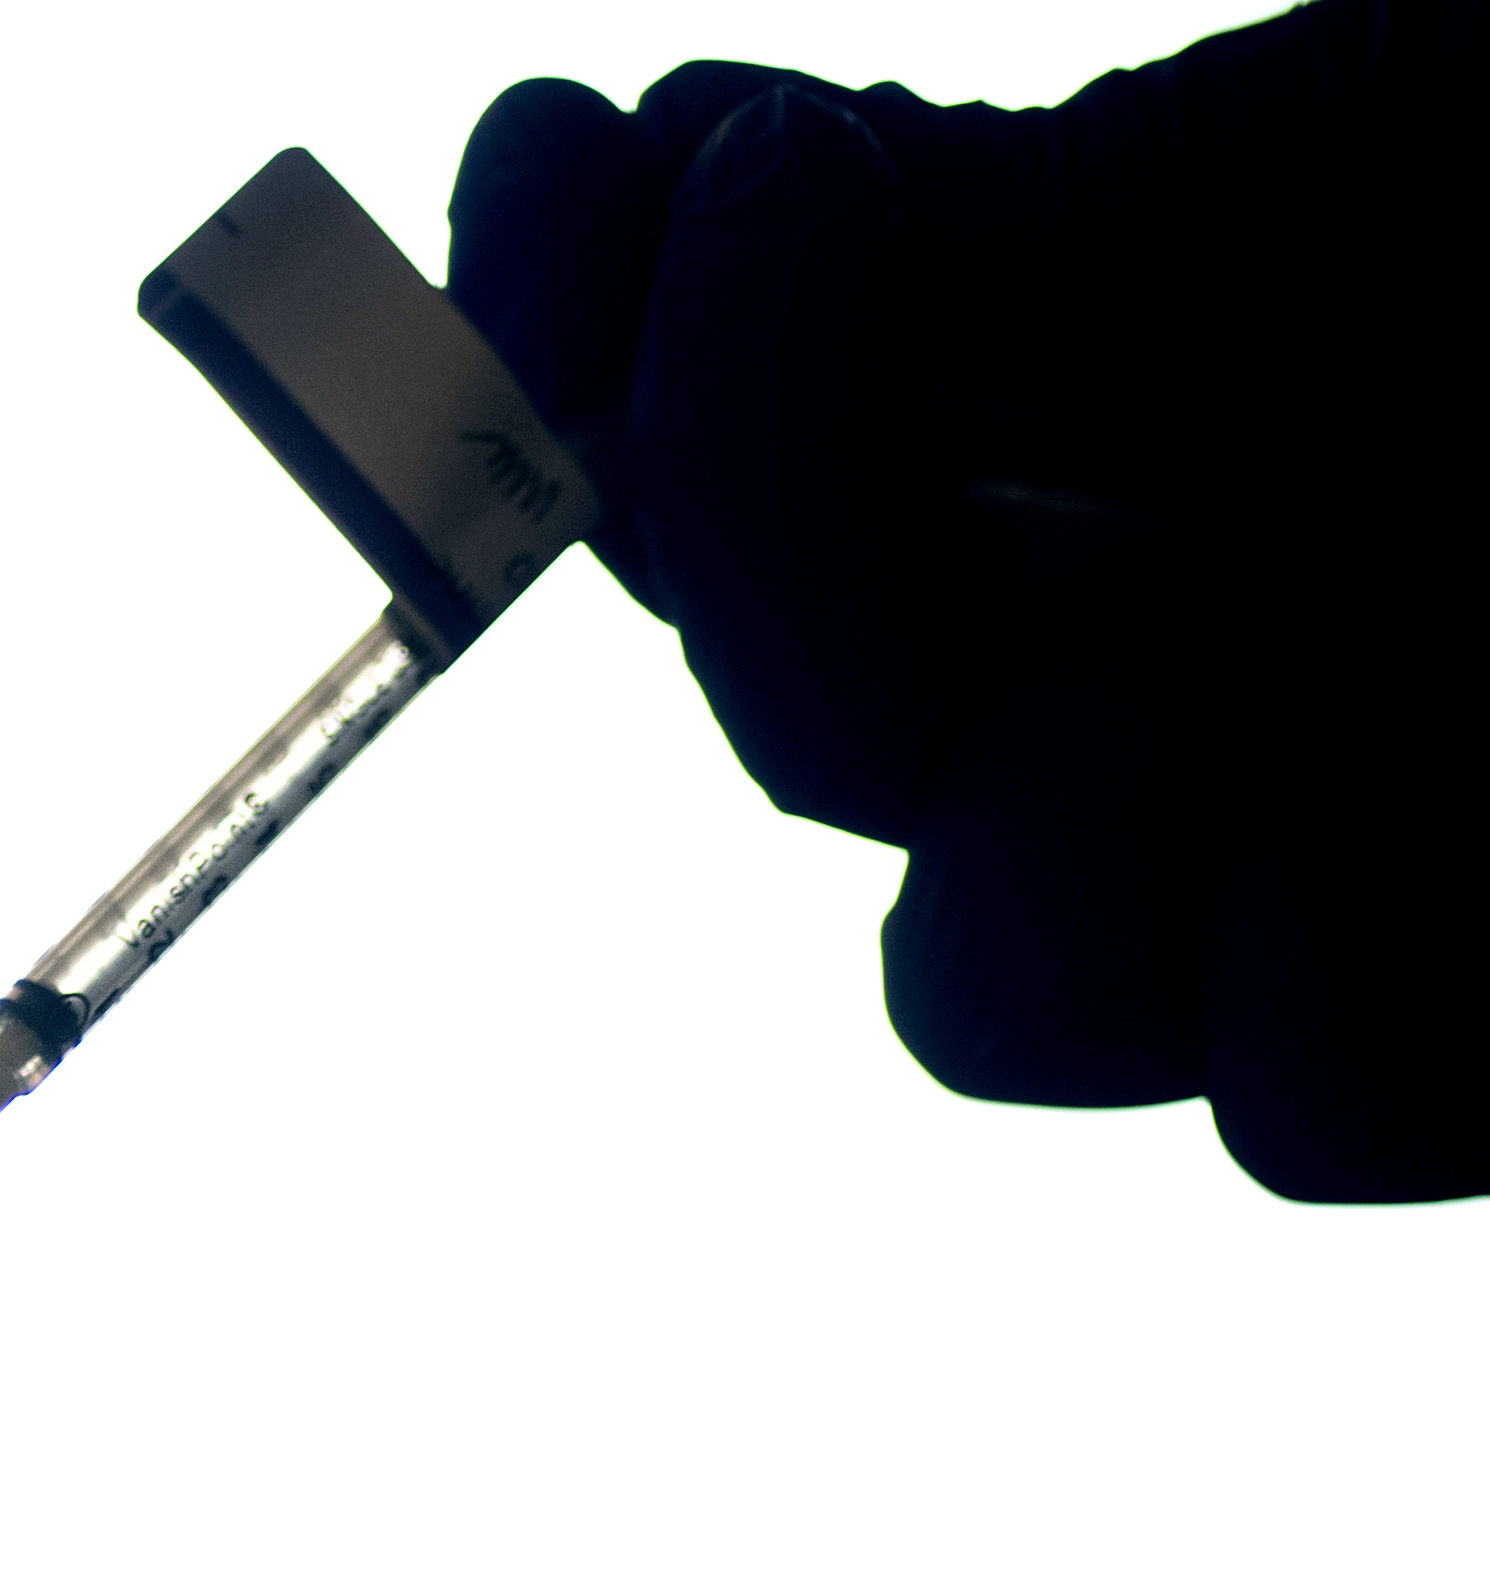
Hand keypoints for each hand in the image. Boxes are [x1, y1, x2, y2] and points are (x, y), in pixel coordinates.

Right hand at [443, 0, 1483, 1201]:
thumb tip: (603, 210)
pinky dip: (1377, 956)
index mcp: (1125, 433)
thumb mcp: (1366, 152)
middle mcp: (1198, 656)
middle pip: (815, 756)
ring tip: (1306, 619)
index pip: (736, 485)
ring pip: (1003, 984)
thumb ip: (990, 253)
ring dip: (1097, 808)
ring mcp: (1354, 856)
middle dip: (801, 559)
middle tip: (875, 279)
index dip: (595, 359)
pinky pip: (1311, 1084)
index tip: (577, 162)